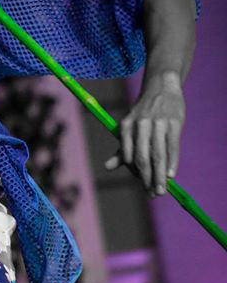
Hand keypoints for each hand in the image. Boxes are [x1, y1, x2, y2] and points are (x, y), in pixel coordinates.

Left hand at [104, 72, 184, 195]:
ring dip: (160, 176)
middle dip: (147, 179)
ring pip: (159, 155)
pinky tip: (171, 175)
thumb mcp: (129, 126)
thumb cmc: (143, 112)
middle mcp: (141, 125)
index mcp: (126, 126)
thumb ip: (122, 147)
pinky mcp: (174, 123)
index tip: (142, 185)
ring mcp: (158, 124)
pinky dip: (172, 163)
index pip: (129, 156)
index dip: (135, 173)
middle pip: (143, 158)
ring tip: (161, 190)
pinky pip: (173, 147)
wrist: (161, 88)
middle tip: (152, 194)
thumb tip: (107, 167)